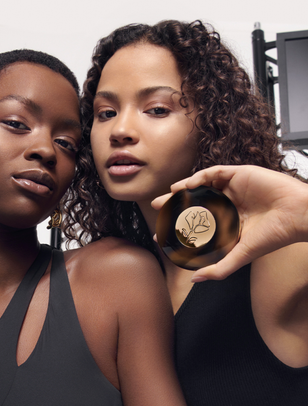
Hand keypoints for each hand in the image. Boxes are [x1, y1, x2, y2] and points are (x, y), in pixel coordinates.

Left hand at [151, 165, 307, 280]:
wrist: (297, 215)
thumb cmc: (273, 235)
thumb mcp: (240, 254)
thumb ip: (218, 268)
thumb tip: (195, 280)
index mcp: (227, 220)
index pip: (197, 223)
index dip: (178, 227)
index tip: (161, 233)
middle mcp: (227, 203)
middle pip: (194, 202)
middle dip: (175, 205)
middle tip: (158, 209)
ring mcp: (232, 188)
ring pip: (201, 186)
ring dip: (183, 189)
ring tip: (168, 195)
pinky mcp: (238, 174)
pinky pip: (213, 173)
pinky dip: (198, 177)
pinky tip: (186, 186)